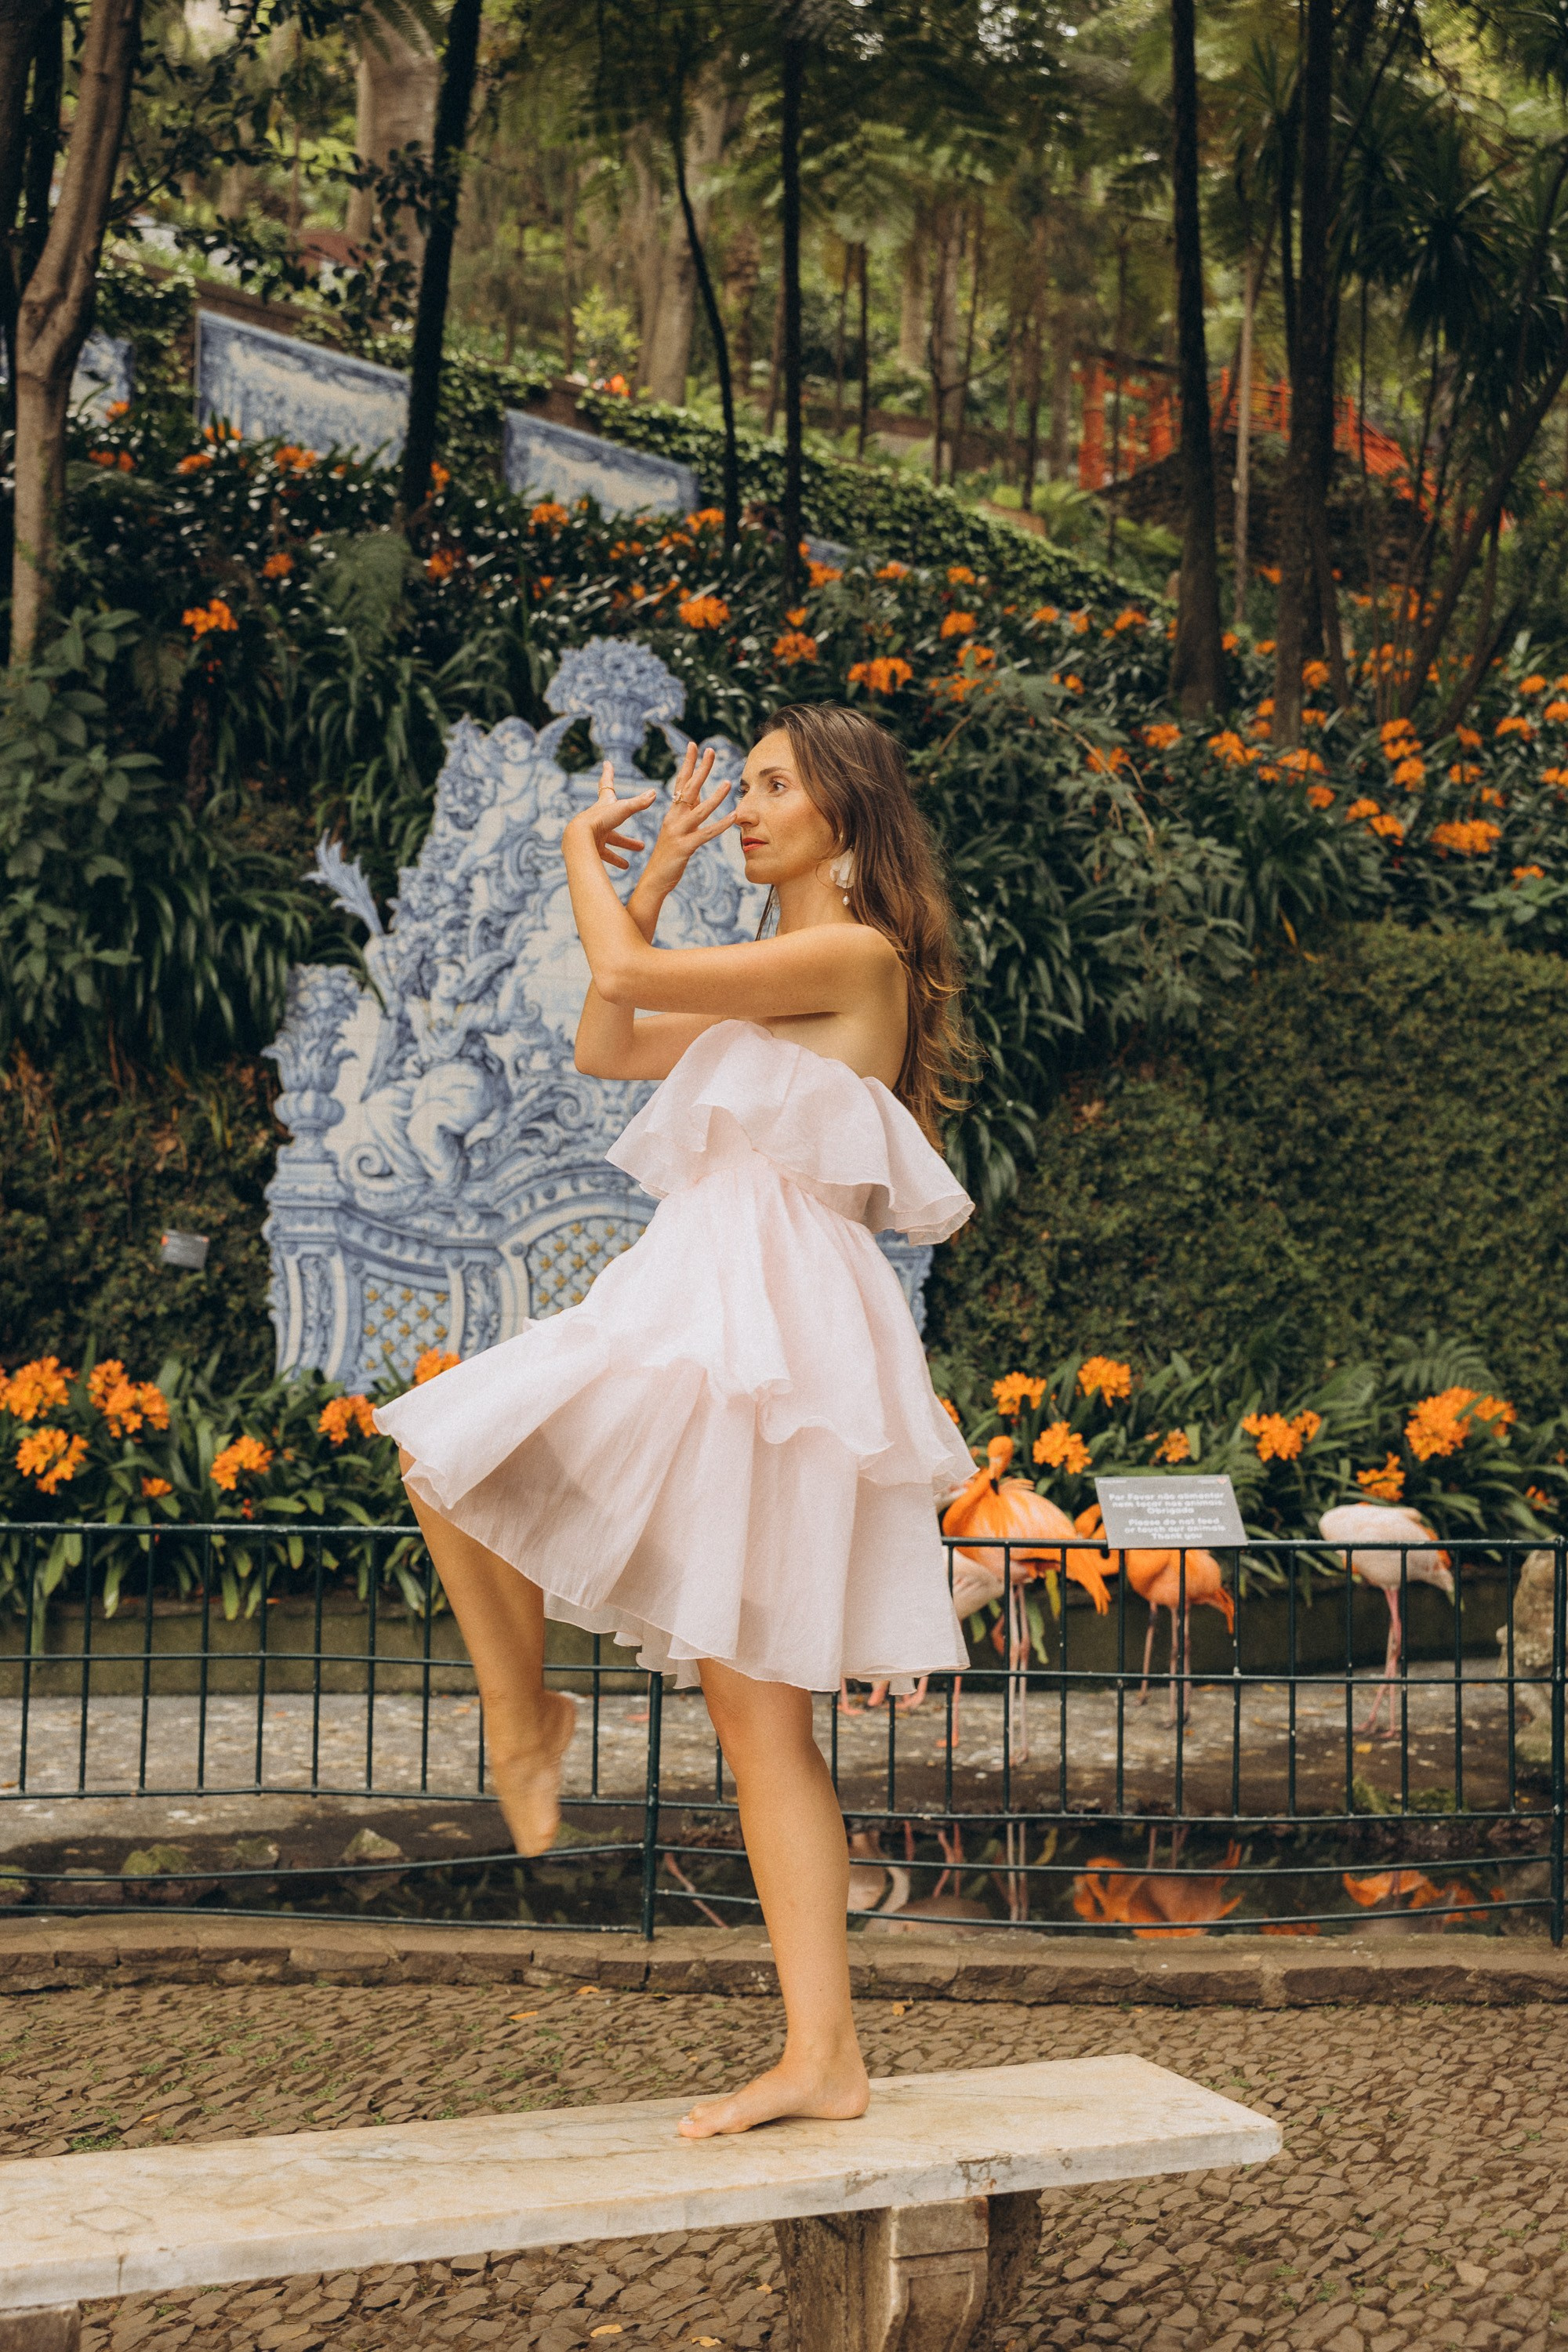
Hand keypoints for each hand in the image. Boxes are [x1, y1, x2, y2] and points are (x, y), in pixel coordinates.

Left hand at [570, 760, 657, 872]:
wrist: (578, 838)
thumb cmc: (599, 820)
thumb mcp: (623, 809)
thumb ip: (640, 803)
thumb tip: (654, 792)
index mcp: (604, 804)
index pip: (607, 784)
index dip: (608, 774)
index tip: (606, 763)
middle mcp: (598, 817)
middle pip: (615, 819)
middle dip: (629, 823)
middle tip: (638, 828)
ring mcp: (594, 833)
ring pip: (612, 840)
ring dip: (625, 845)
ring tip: (640, 848)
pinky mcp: (591, 847)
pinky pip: (605, 854)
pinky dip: (616, 859)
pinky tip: (625, 866)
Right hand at [640, 743, 735, 894]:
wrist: (654, 880)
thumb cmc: (668, 855)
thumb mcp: (677, 829)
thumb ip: (688, 812)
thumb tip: (700, 794)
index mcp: (672, 813)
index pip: (681, 782)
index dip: (688, 763)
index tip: (695, 745)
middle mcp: (673, 818)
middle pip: (688, 789)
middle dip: (700, 769)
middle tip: (710, 750)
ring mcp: (678, 832)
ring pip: (699, 810)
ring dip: (715, 797)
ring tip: (729, 783)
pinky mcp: (684, 847)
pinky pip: (705, 834)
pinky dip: (720, 825)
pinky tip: (733, 818)